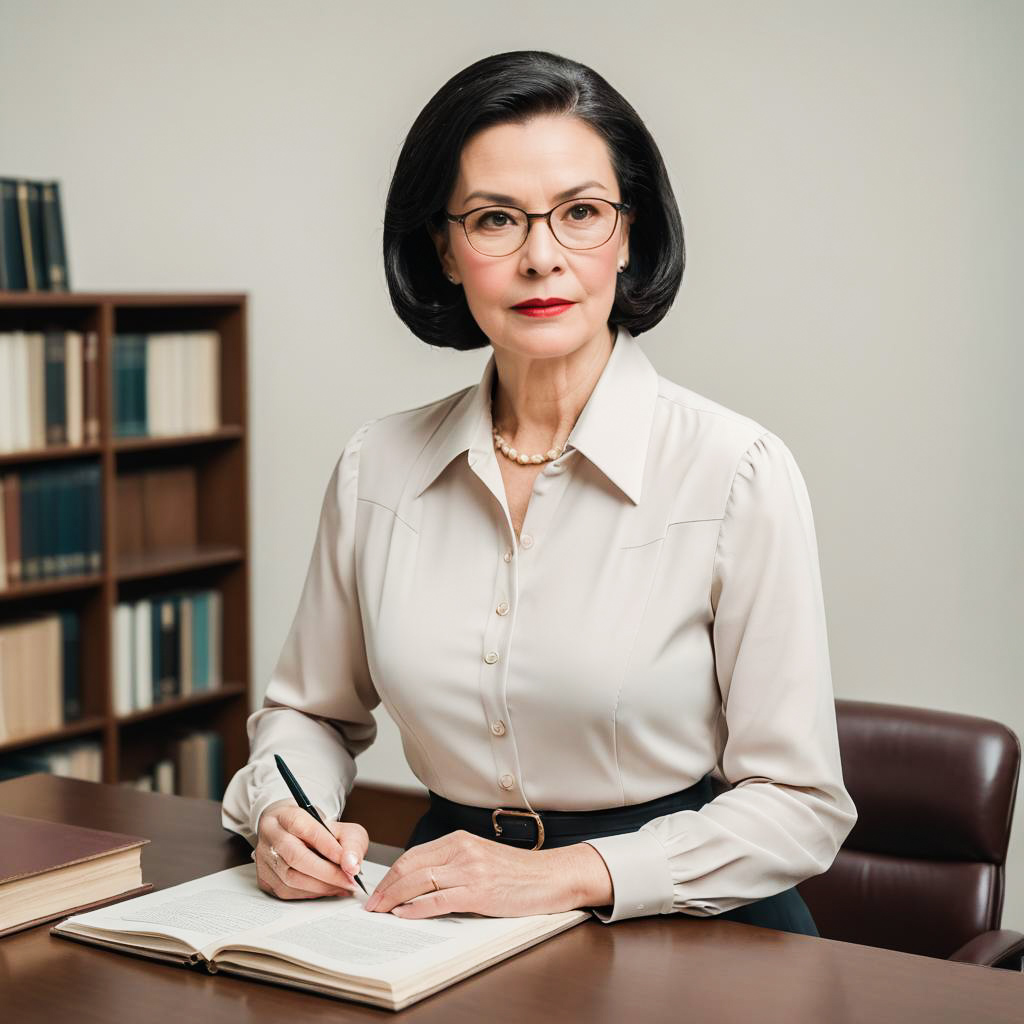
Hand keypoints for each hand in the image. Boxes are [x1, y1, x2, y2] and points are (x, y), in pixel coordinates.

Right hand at [254, 798, 367, 900]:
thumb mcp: (340, 827)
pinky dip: (311, 894)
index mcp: (285, 815)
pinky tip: (327, 889)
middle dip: (327, 873)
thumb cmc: (318, 830)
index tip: (348, 862)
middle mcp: (270, 835)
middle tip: (349, 881)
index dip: (328, 847)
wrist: (294, 834)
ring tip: (342, 886)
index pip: (305, 829)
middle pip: (295, 857)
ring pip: (291, 878)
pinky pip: (287, 892)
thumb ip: (350, 843)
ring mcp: (264, 858)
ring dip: (321, 886)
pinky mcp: (264, 878)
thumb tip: (351, 865)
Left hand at [363, 830, 613, 918]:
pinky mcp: (479, 891)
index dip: (391, 874)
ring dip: (394, 898)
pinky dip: (417, 908)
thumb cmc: (518, 872)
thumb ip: (453, 863)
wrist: (552, 876)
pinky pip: (439, 900)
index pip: (413, 855)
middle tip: (371, 904)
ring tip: (381, 912)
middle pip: (411, 867)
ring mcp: (470, 870)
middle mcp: (462, 850)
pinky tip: (405, 915)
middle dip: (386, 887)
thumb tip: (418, 882)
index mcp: (459, 840)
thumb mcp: (481, 857)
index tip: (378, 890)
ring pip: (420, 882)